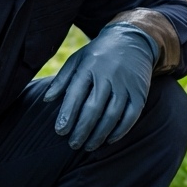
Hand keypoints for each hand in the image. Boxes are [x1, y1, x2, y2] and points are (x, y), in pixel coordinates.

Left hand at [44, 22, 157, 150]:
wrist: (133, 40)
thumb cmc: (98, 54)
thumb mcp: (77, 59)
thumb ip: (62, 80)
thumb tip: (46, 100)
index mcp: (89, 67)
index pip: (76, 94)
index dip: (68, 115)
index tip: (60, 131)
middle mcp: (108, 76)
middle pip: (93, 108)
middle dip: (82, 129)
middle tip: (73, 144)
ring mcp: (125, 85)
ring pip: (112, 115)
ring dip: (99, 134)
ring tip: (88, 146)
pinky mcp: (140, 93)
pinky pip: (130, 116)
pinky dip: (120, 130)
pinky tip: (109, 140)